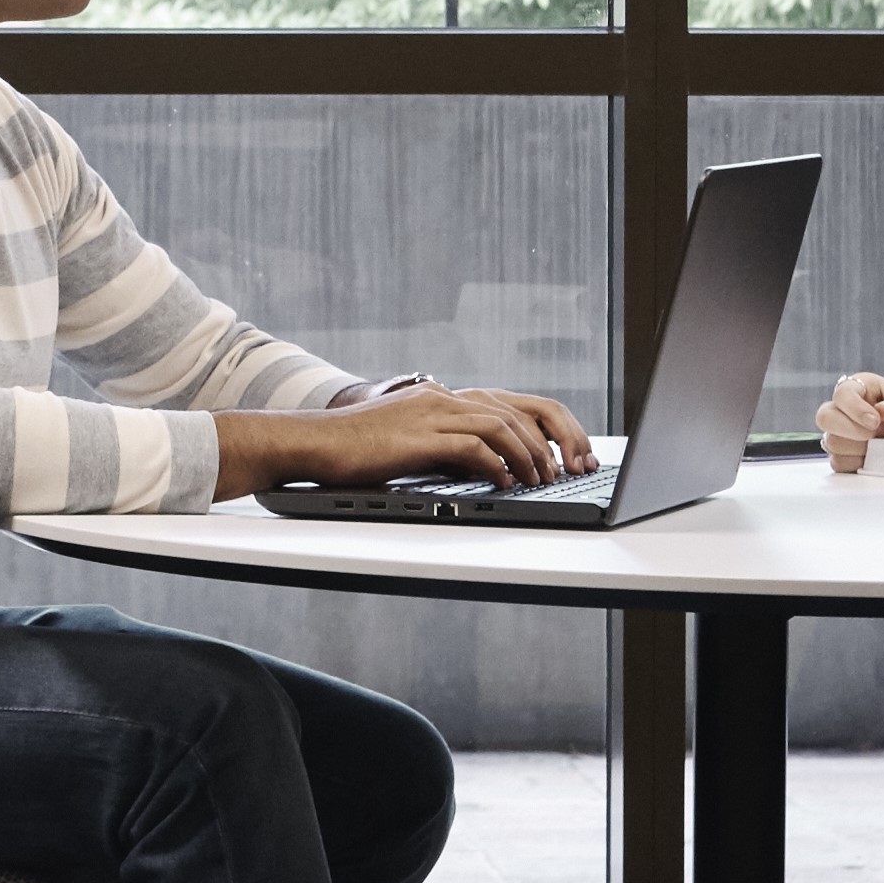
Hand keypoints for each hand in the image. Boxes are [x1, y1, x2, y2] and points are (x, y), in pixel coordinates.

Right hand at [238, 381, 592, 493]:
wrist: (312, 443)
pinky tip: (506, 485)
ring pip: (503, 425)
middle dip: (555, 440)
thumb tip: (487, 467)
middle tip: (571, 468)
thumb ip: (446, 445)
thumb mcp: (412, 442)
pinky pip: (474, 447)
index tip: (569, 455)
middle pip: (521, 409)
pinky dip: (497, 465)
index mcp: (446, 398)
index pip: (516, 403)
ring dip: (531, 456)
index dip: (551, 428)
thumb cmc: (356, 450)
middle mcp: (445, 398)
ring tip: (542, 481)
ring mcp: (432, 413)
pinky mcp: (420, 436)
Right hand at [816, 371, 883, 473]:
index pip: (842, 394)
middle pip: (826, 418)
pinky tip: (878, 458)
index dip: (854, 409)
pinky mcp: (846, 453)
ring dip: (859, 448)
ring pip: (831, 443)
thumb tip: (883, 412)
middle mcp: (846, 408)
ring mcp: (843, 432)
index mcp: (860, 387)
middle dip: (852, 431)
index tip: (875, 422)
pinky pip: (839, 462)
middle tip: (881, 435)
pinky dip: (858, 463)